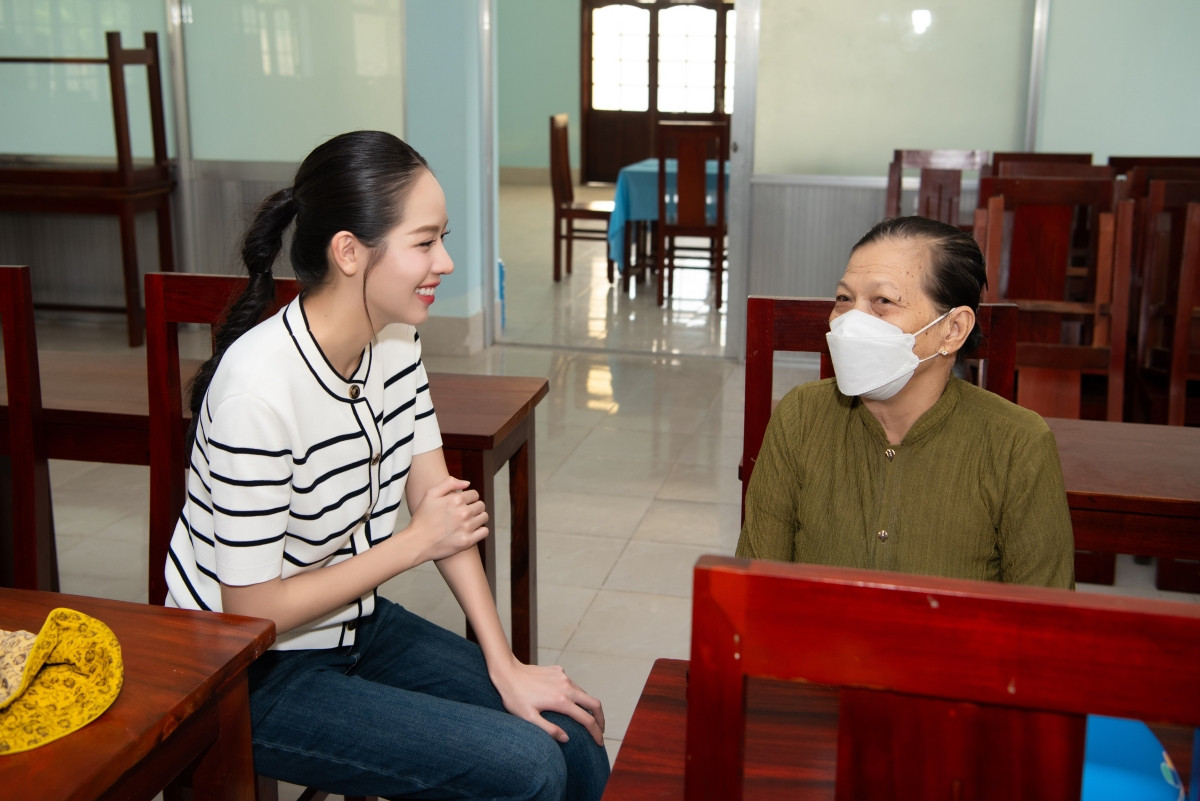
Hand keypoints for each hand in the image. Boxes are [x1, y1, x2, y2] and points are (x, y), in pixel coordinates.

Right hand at [409, 476, 487, 562]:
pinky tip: (471, 530)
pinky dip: (480, 530)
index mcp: (455, 500)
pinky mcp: (467, 541)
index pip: (475, 494)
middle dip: (474, 507)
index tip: (462, 504)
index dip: (469, 498)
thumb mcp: (430, 494)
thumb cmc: (422, 518)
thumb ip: (449, 483)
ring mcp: (466, 527)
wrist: (417, 543)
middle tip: (465, 513)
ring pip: (484, 517)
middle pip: (481, 505)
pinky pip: (484, 531)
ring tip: (468, 521)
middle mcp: (463, 513)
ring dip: (478, 518)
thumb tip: (467, 483)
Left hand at [491, 659, 605, 745]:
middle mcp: (566, 687)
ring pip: (584, 693)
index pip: (587, 719)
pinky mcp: (559, 670)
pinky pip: (573, 684)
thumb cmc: (515, 697)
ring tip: (586, 719)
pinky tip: (568, 702)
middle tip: (600, 731)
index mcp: (561, 701)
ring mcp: (564, 677)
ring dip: (588, 707)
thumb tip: (566, 738)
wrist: (507, 672)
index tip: (599, 742)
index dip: (595, 733)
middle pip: (594, 703)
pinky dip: (576, 695)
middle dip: (600, 719)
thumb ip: (549, 729)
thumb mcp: (528, 718)